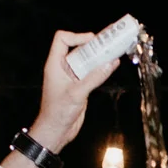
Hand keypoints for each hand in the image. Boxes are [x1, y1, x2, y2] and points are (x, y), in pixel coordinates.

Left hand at [29, 28, 114, 151]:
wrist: (56, 130)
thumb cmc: (57, 113)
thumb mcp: (77, 93)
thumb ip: (94, 78)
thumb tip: (109, 64)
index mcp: (55, 65)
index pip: (62, 40)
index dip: (76, 36)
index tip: (92, 40)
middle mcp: (62, 68)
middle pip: (77, 48)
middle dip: (92, 46)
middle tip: (108, 44)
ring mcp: (71, 77)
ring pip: (85, 61)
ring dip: (98, 57)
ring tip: (112, 53)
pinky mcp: (79, 86)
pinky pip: (90, 73)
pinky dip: (99, 69)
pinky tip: (110, 67)